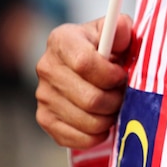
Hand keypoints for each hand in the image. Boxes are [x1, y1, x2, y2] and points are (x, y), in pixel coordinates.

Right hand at [35, 14, 132, 148]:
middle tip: (123, 94)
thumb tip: (120, 29)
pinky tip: (103, 121)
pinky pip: (76, 138)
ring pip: (87, 121)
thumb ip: (121, 28)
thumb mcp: (115, 31)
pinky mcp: (45, 119)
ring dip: (109, 118)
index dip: (109, 75)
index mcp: (62, 40)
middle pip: (90, 98)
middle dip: (115, 100)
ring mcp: (43, 95)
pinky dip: (96, 135)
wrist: (88, 65)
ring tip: (114, 106)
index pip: (84, 63)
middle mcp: (47, 67)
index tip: (121, 75)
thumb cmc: (106, 47)